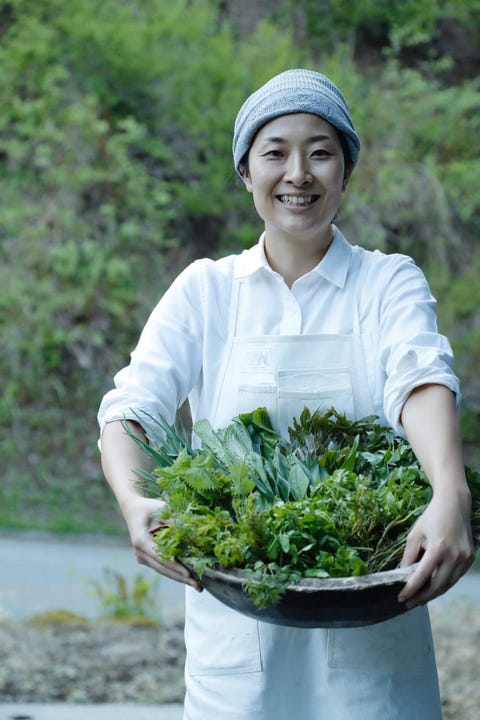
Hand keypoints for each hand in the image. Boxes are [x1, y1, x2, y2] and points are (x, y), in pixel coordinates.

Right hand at [123, 495, 202, 590]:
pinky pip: (162, 568)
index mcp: (140, 540)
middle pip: (163, 568)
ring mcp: (142, 558)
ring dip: (180, 578)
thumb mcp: (161, 508)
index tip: (189, 574)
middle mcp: (139, 552)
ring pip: (163, 571)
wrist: (133, 510)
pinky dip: (175, 572)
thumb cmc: (149, 507)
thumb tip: (190, 531)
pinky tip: (188, 578)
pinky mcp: (146, 559)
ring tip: (197, 586)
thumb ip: (174, 520)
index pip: (161, 557)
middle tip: (199, 587)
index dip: (176, 566)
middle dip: (182, 577)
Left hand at [398, 488, 473, 607]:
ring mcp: (465, 558)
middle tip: (409, 602)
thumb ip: (409, 556)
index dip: (411, 589)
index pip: (422, 576)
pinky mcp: (470, 558)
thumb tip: (402, 575)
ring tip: (420, 598)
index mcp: (438, 548)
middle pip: (437, 586)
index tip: (401, 598)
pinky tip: (433, 587)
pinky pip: (455, 576)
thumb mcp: (415, 534)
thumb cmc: (432, 517)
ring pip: (448, 584)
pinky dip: (444, 583)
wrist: (454, 504)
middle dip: (422, 597)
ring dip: (434, 593)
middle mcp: (454, 555)